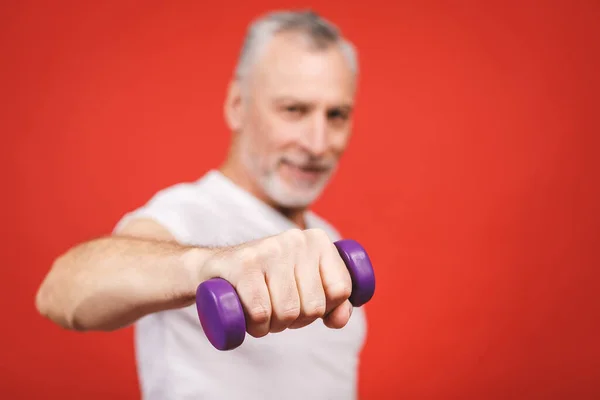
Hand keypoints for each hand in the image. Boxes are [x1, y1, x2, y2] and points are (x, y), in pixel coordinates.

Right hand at [199, 228, 352, 337]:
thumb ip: (334, 302)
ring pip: (288, 312)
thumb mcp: (304, 285)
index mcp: (318, 240)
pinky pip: (261, 312)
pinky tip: (249, 318)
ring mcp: (269, 249)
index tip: (304, 302)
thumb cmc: (266, 281)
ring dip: (272, 326)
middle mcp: (296, 239)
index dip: (324, 309)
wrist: (213, 270)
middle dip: (296, 320)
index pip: (340, 290)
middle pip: (314, 306)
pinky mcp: (243, 264)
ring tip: (262, 313)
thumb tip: (340, 319)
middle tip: (278, 310)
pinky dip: (256, 325)